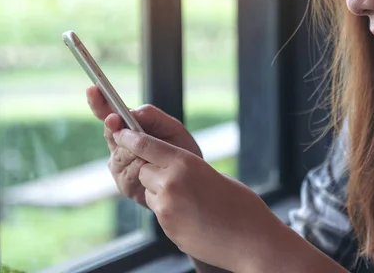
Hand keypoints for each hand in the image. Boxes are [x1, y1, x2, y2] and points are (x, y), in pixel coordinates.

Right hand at [86, 85, 201, 206]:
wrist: (192, 182)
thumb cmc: (181, 151)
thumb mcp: (172, 127)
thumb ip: (151, 117)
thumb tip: (130, 112)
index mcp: (128, 129)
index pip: (108, 113)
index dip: (99, 102)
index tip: (93, 89)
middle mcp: (119, 146)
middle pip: (110, 132)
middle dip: (114, 126)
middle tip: (115, 119)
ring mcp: (119, 166)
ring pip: (120, 153)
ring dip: (135, 151)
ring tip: (152, 154)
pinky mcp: (124, 184)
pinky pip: (130, 173)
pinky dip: (143, 168)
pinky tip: (151, 169)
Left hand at [113, 128, 282, 271]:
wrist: (252, 241)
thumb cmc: (240, 205)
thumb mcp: (212, 174)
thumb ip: (185, 167)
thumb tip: (164, 166)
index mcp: (185, 162)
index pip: (145, 144)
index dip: (129, 138)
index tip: (121, 133)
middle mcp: (171, 183)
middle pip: (143, 169)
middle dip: (152, 171)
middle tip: (176, 178)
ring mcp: (167, 208)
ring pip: (149, 191)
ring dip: (160, 192)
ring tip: (190, 201)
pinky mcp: (167, 227)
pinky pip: (158, 211)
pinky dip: (168, 210)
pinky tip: (191, 216)